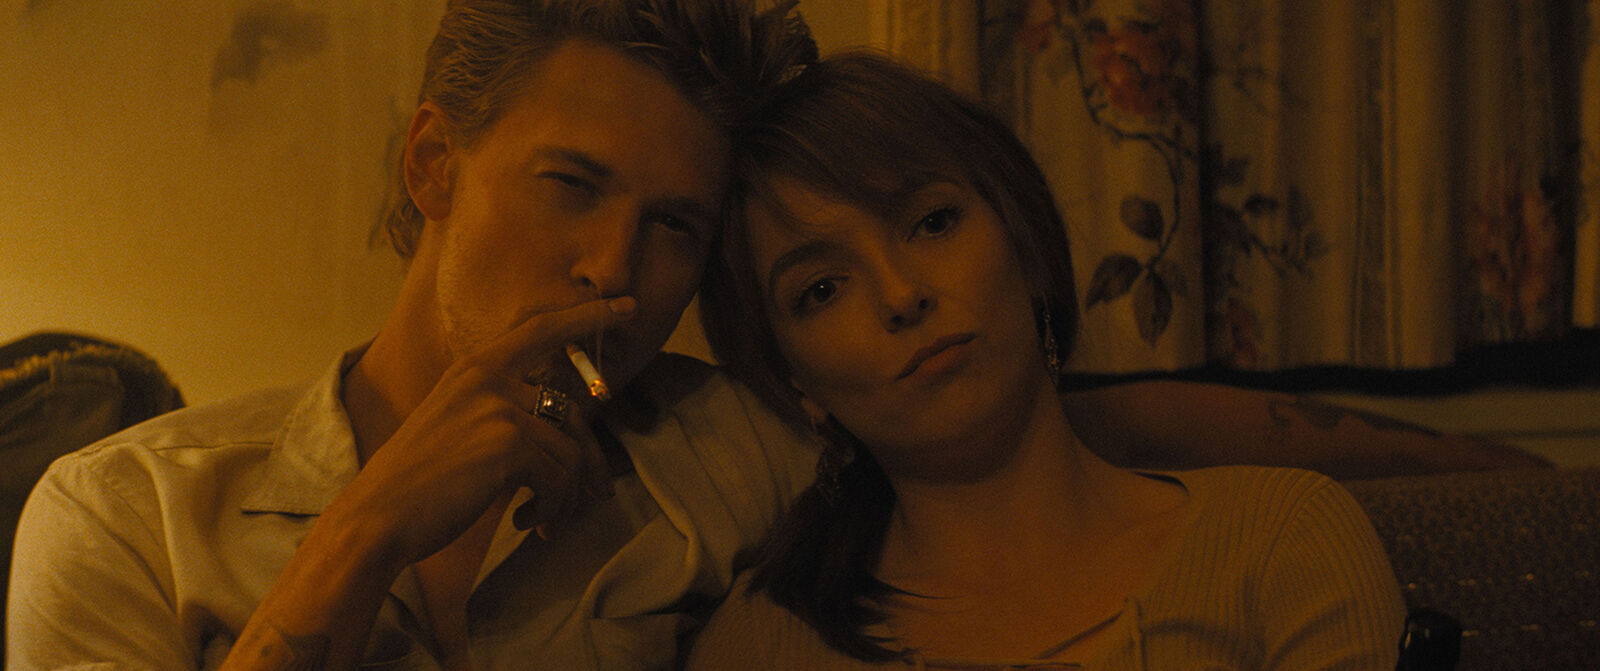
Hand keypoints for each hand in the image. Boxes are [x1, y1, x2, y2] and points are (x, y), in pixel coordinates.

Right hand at [327, 296, 634, 568]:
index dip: (588, 316)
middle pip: (572, 411)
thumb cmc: (417, 483)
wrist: (375, 518)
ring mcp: (500, 409)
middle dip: (591, 461)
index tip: (628, 305)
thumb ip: (505, 414)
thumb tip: (567, 433)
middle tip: (598, 495)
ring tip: (541, 521)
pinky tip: (525, 524)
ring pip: (570, 453)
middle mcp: (490, 379)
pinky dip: (551, 509)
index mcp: (475, 368)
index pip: (542, 329)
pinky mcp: (510, 445)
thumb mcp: (457, 426)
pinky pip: (560, 478)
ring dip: (563, 497)